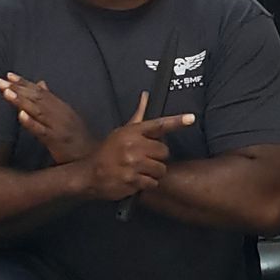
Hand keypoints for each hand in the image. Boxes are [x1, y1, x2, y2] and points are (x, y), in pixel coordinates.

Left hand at [0, 73, 95, 162]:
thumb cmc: (77, 138)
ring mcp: (59, 127)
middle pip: (37, 98)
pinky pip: (42, 131)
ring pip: (37, 111)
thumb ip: (51, 100)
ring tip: (6, 92)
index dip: (24, 83)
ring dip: (21, 101)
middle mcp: (60, 113)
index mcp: (61, 107)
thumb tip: (40, 83)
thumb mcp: (66, 115)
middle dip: (18, 89)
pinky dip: (31, 122)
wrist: (91, 158)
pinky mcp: (57, 141)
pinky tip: (20, 115)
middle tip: (0, 81)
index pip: (40, 91)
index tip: (8, 75)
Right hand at [77, 95, 195, 201]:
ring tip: (139, 170)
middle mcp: (133, 146)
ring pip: (160, 169)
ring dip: (153, 172)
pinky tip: (135, 180)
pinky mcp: (132, 180)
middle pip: (164, 151)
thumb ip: (138, 115)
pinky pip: (152, 183)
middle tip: (144, 158)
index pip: (158, 125)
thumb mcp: (121, 131)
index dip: (177, 121)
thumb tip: (146, 96)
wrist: (88, 173)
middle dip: (157, 157)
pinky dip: (147, 184)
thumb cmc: (108, 152)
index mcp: (132, 132)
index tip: (191, 118)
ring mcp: (132, 164)